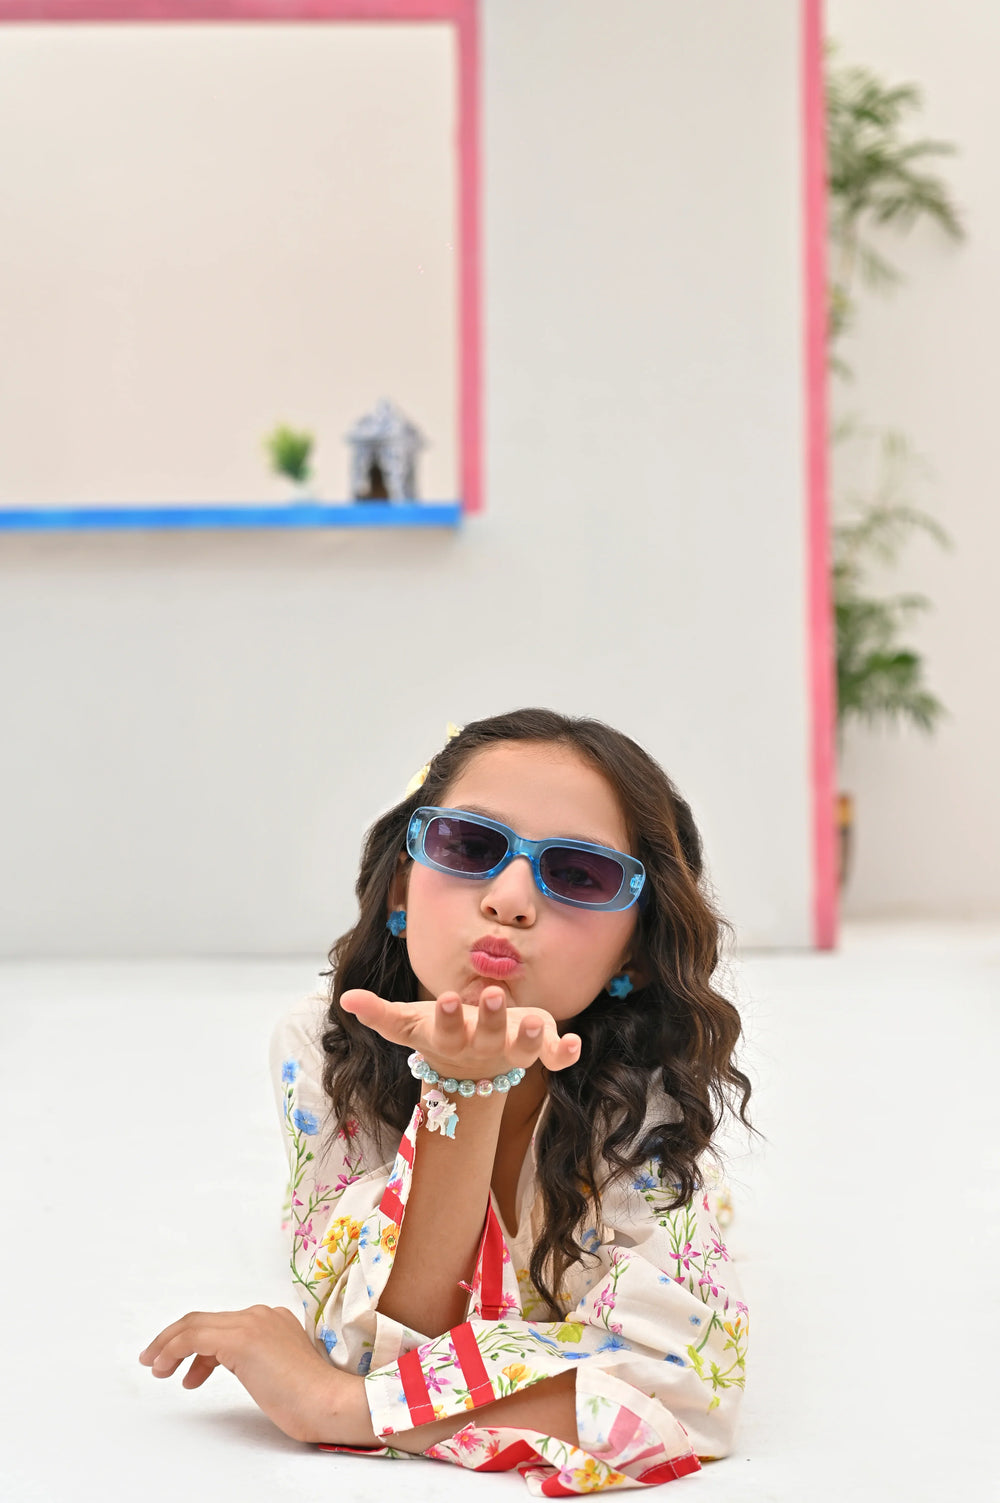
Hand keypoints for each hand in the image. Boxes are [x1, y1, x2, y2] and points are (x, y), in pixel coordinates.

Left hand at [138, 1305, 358, 1443]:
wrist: (326, 1401)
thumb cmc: (306, 1398)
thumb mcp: (273, 1372)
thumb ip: (252, 1360)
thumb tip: (226, 1364)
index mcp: (272, 1319)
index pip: (221, 1325)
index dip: (191, 1342)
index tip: (175, 1364)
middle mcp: (261, 1314)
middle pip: (203, 1320)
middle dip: (171, 1339)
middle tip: (154, 1361)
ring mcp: (253, 1323)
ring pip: (195, 1325)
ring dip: (169, 1345)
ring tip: (158, 1368)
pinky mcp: (243, 1338)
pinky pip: (195, 1337)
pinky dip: (174, 1349)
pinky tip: (168, 1367)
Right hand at [340, 985, 580, 1080]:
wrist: (468, 1071)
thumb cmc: (438, 1035)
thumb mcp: (409, 1023)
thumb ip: (380, 1013)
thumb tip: (346, 998)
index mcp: (451, 1038)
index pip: (445, 1030)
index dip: (447, 1018)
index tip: (448, 999)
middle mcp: (483, 1047)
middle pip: (488, 1037)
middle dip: (491, 1018)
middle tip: (495, 995)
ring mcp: (512, 1050)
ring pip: (524, 1050)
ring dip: (532, 1039)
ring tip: (540, 1023)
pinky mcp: (538, 1049)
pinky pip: (555, 1056)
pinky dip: (566, 1053)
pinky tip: (574, 1044)